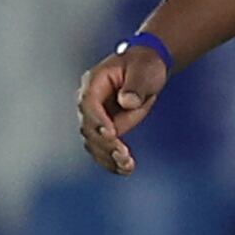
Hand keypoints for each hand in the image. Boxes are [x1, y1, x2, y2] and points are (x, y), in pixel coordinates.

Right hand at [76, 41, 169, 175]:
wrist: (146, 67)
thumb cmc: (144, 65)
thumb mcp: (143, 69)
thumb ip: (135, 85)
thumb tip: (127, 101)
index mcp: (94, 82)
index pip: (88, 103)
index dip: (97, 119)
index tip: (111, 132)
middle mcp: (89, 101)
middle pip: (88, 127)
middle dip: (104, 143)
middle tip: (123, 154)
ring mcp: (95, 116)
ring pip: (93, 142)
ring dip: (107, 157)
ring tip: (127, 166)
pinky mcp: (104, 128)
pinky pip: (103, 147)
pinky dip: (111, 160)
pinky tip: (124, 169)